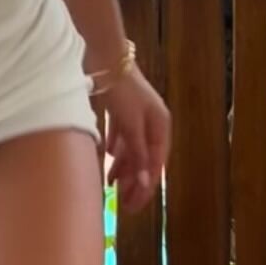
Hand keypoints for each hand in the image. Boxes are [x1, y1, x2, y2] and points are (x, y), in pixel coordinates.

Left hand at [101, 65, 170, 212]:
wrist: (105, 58)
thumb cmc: (122, 92)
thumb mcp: (131, 126)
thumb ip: (138, 155)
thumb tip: (146, 185)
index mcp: (160, 127)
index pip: (155, 166)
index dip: (145, 188)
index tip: (134, 206)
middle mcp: (152, 122)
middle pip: (145, 159)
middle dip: (134, 181)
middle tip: (122, 203)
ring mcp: (137, 115)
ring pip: (132, 148)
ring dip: (123, 167)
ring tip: (111, 185)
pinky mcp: (122, 109)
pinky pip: (122, 136)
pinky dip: (116, 149)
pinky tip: (109, 158)